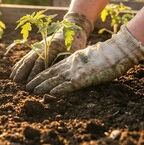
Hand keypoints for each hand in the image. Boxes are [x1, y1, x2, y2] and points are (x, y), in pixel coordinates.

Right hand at [10, 12, 93, 81]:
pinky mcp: (37, 47)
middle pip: (30, 60)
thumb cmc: (74, 42)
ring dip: (19, 68)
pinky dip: (20, 64)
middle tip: (16, 82)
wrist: (71, 27)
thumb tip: (54, 74)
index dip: (34, 73)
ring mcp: (38, 46)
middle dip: (23, 72)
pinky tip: (14, 70)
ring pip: (27, 58)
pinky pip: (26, 56)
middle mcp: (43, 46)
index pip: (41, 62)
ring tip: (12, 78)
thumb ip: (62, 61)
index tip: (29, 83)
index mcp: (52, 47)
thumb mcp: (73, 52)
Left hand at [26, 25, 143, 93]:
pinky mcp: (84, 78)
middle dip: (37, 80)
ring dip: (44, 86)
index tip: (33, 79)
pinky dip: (59, 89)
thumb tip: (76, 69)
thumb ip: (80, 63)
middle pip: (50, 73)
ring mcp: (77, 71)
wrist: (116, 50)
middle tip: (26, 87)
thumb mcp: (89, 57)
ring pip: (56, 79)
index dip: (42, 75)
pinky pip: (69, 85)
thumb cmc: (107, 54)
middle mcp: (71, 65)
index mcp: (72, 60)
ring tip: (33, 91)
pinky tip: (51, 94)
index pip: (53, 68)